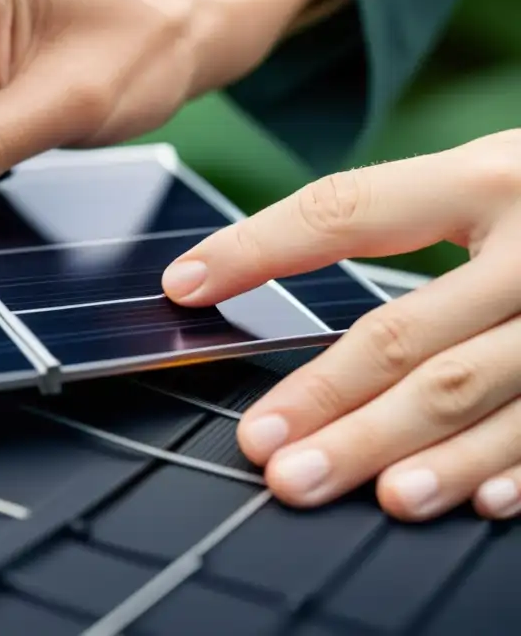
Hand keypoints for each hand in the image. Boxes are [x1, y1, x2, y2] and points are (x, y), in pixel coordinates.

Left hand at [162, 130, 520, 521]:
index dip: (255, 248)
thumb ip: (418, 216)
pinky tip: (456, 499)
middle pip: (409, 333)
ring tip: (326, 482)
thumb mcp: (501, 177)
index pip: (344, 210)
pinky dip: (510, 468)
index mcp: (490, 175)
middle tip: (262, 446)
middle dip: (327, 397)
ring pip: (479, 393)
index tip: (186, 285)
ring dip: (399, 450)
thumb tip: (273, 268)